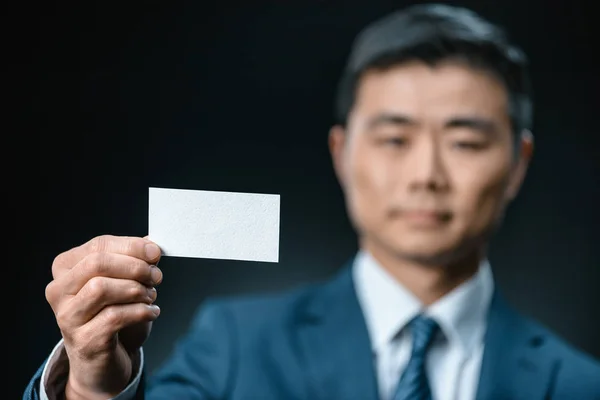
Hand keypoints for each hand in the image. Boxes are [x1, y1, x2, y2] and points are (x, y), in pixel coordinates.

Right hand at [45, 235, 162, 398]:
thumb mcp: (123, 282)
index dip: (132, 246)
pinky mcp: (83, 340)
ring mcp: (67, 317)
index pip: (99, 245)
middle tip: (156, 276)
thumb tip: (151, 245)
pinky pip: (114, 317)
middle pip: (97, 263)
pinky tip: (151, 312)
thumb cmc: (113, 314)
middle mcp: (59, 290)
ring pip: (101, 288)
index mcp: (66, 267)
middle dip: (134, 267)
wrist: (102, 362)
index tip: (156, 253)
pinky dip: (141, 311)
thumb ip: (134, 260)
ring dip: (136, 289)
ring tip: (151, 296)